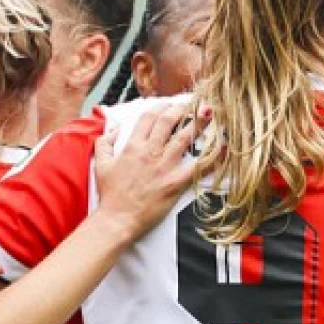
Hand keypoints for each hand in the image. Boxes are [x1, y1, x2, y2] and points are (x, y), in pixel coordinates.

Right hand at [93, 103, 204, 241]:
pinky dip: (212, 157)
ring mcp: (164, 166)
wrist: (118, 219)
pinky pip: (197, 166)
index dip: (161, 107)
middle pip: (169, 121)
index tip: (169, 104)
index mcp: (132, 146)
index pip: (149, 117)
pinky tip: (223, 148)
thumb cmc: (110, 195)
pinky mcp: (175, 182)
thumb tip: (114, 128)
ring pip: (185, 137)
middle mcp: (150, 152)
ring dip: (199, 122)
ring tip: (209, 112)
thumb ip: (104, 143)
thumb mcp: (100, 164)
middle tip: (193, 104)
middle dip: (183, 108)